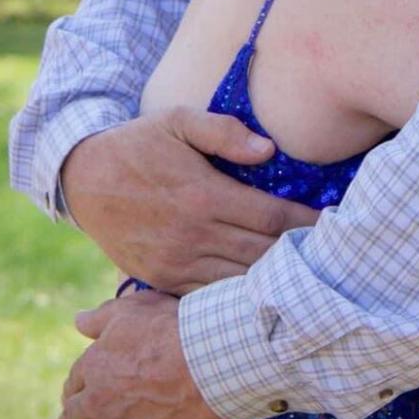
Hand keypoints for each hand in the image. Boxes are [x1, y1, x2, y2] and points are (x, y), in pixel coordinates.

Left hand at [54, 291, 226, 418]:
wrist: (209, 362)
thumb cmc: (175, 329)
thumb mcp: (134, 310)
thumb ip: (102, 317)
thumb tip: (78, 321)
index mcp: (94, 365)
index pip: (73, 383)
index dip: (75, 391)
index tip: (77, 397)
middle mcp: (96, 400)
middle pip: (72, 417)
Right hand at [62, 109, 317, 291]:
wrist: (83, 178)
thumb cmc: (139, 144)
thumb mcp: (177, 120)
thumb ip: (223, 131)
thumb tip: (268, 151)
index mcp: (203, 195)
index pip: (271, 218)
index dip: (307, 224)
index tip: (334, 224)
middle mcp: (192, 235)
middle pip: (262, 256)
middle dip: (299, 257)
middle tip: (332, 257)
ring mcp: (175, 263)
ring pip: (238, 282)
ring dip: (272, 282)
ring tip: (307, 278)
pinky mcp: (161, 280)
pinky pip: (208, 297)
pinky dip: (236, 298)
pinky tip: (261, 292)